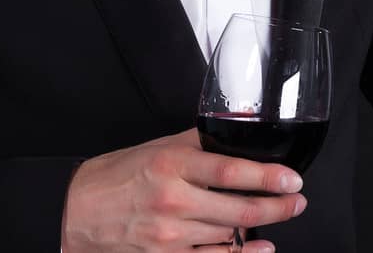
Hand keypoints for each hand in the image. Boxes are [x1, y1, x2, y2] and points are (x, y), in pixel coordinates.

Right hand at [61, 129, 306, 251]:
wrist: (76, 211)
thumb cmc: (117, 176)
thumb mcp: (159, 147)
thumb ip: (199, 142)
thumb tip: (236, 132)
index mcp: (172, 166)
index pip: (230, 171)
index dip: (267, 177)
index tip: (292, 179)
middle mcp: (172, 201)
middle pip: (236, 208)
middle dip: (275, 207)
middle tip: (296, 202)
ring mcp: (167, 234)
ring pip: (227, 233)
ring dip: (258, 227)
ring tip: (280, 216)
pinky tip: (258, 249)